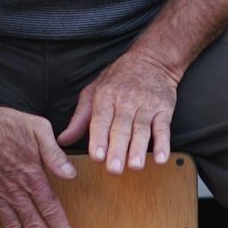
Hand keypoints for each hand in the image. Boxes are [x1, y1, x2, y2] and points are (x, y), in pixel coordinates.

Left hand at [57, 47, 180, 173]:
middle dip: (118, 149)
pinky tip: (161, 158)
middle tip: (114, 168)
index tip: (97, 156)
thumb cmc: (119, 78)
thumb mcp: (94, 91)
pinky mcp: (164, 109)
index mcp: (106, 97)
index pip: (101, 120)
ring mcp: (146, 105)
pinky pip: (163, 128)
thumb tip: (63, 140)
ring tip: (135, 165)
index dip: (99, 138)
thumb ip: (79, 118)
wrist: (152, 59)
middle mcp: (126, 101)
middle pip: (121, 127)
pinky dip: (163, 143)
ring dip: (139, 149)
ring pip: (142, 129)